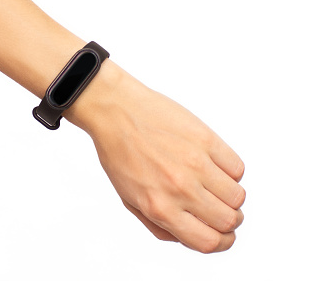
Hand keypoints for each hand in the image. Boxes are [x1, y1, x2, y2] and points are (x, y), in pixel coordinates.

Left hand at [66, 61, 245, 252]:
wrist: (115, 112)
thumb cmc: (118, 154)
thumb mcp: (129, 200)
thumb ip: (159, 226)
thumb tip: (190, 238)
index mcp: (160, 208)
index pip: (208, 242)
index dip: (221, 243)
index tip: (221, 235)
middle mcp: (180, 189)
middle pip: (228, 220)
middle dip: (228, 220)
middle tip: (218, 208)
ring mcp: (196, 163)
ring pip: (237, 195)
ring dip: (230, 196)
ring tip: (213, 184)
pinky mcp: (206, 139)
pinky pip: (237, 168)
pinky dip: (230, 172)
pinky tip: (212, 165)